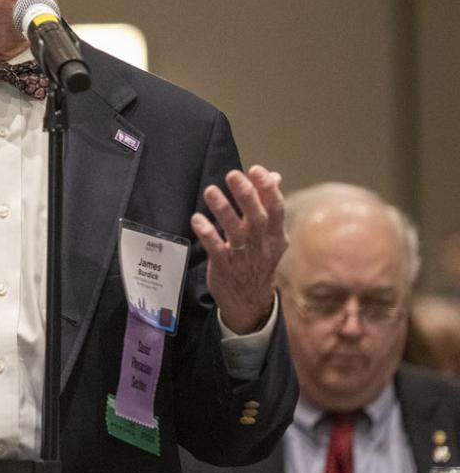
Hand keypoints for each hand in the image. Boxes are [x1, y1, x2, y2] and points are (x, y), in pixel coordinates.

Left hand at [191, 165, 285, 333]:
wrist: (251, 302)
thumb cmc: (258, 260)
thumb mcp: (270, 235)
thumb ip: (267, 204)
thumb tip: (274, 175)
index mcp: (275, 235)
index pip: (276, 209)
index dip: (268, 189)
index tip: (256, 170)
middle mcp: (261, 245)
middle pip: (256, 218)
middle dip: (246, 195)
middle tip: (233, 175)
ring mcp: (243, 257)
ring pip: (235, 232)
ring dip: (223, 210)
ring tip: (210, 191)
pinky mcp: (224, 267)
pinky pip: (216, 249)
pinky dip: (208, 234)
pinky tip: (197, 219)